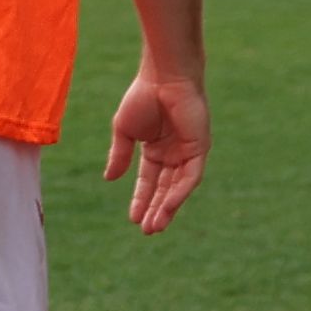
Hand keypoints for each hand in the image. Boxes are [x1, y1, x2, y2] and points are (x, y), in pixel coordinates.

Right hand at [105, 68, 207, 232]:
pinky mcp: (200, 149)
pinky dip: (179, 193)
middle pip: (165, 189)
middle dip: (155, 209)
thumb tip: (109, 180)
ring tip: (155, 226)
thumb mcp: (124, 132)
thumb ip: (119, 156)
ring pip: (178, 188)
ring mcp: (188, 152)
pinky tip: (167, 207)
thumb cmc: (143, 97)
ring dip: (167, 208)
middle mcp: (174, 154)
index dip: (140, 199)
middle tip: (147, 231)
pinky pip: (190, 177)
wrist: (162, 78)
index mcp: (156, 149)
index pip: (149, 181)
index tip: (132, 218)